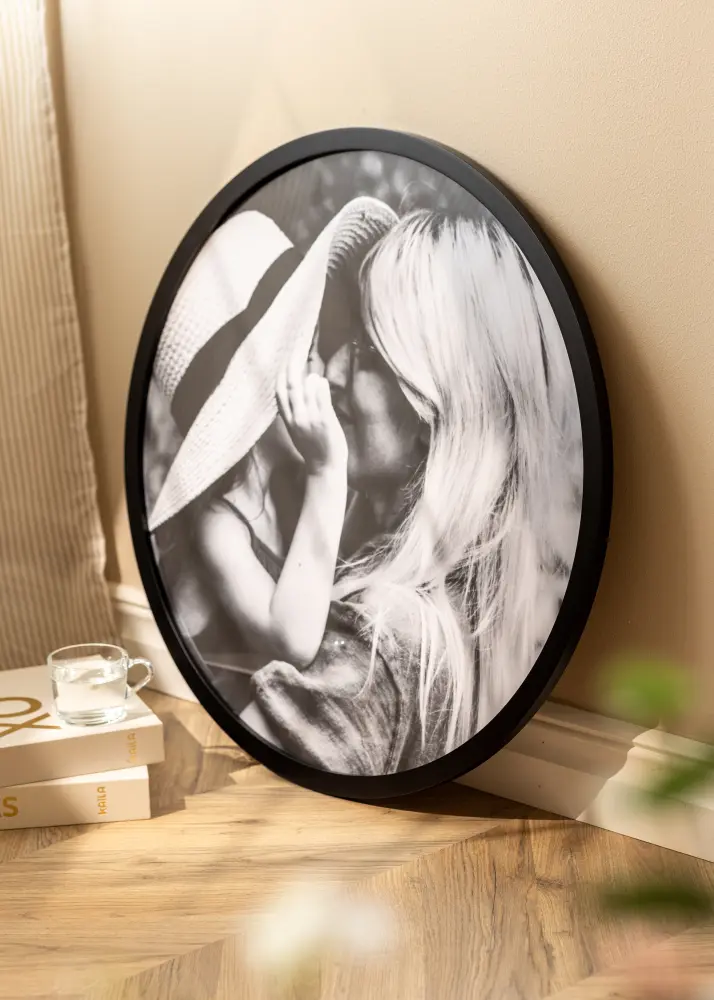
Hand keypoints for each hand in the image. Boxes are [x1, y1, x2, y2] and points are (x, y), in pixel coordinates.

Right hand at [277, 349, 347, 476]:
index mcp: (288, 421)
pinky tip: (322, 381)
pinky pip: (321, 397)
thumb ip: (296, 413)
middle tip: (295, 351)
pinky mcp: (325, 421)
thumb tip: (299, 393)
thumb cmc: (313, 449)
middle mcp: (297, 418)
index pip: (279, 393)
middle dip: (292, 366)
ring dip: (310, 377)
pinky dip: (321, 385)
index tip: (283, 361)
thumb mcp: (298, 431)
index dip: (281, 375)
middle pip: (291, 387)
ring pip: (306, 389)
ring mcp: (311, 419)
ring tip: (314, 374)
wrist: (324, 468)